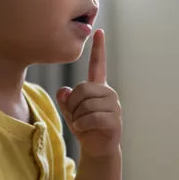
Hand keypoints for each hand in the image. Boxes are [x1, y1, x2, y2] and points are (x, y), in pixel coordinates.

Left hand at [57, 29, 121, 157]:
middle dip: (72, 104)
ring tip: (82, 123)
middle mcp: (108, 93)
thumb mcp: (70, 112)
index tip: (99, 31)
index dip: (98, 49)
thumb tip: (64, 90)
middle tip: (74, 116)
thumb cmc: (85, 127)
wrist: (97, 148)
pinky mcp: (115, 120)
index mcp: (98, 87)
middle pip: (82, 88)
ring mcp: (114, 106)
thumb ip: (65, 100)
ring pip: (86, 104)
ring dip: (77, 116)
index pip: (98, 65)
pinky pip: (92, 117)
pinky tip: (82, 129)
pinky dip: (82, 124)